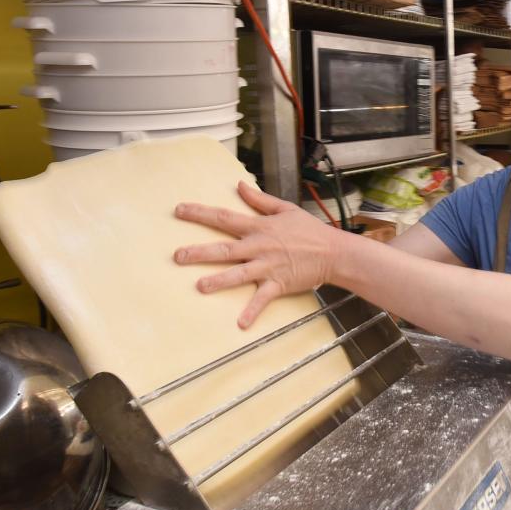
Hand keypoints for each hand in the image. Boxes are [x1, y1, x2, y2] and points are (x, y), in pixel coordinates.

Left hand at [173, 181, 342, 328]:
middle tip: (178, 256)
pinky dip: (252, 311)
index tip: (179, 211)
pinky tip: (241, 324)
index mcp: (259, 227)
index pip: (224, 218)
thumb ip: (260, 200)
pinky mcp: (278, 284)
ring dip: (219, 280)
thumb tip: (240, 185)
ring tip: (200, 286)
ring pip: (238, 274)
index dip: (200, 213)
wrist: (333, 252)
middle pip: (224, 249)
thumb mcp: (285, 208)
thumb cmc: (310, 231)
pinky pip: (262, 299)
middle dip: (199, 252)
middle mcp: (259, 247)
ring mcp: (267, 267)